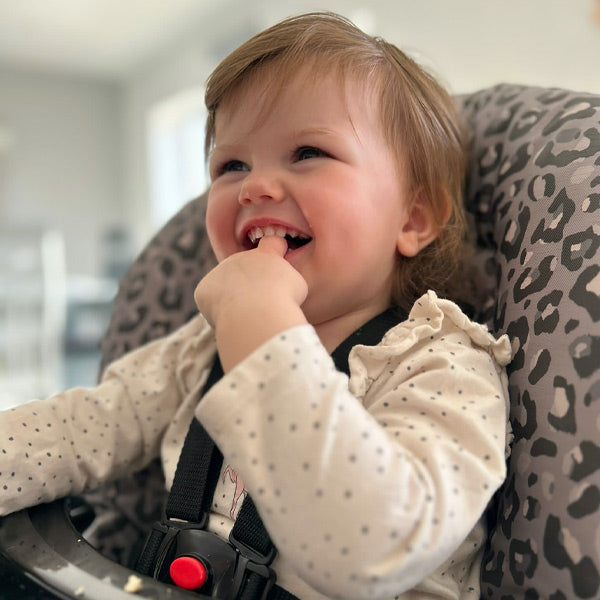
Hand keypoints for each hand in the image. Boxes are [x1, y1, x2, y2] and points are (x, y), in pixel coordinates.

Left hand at [194, 236, 307, 369]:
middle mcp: (241, 258)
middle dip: (252, 283)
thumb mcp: (299, 287)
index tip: (279, 257)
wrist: (256, 313)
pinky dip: (218, 311)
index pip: (272, 242)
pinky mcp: (204, 289)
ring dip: (235, 298)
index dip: (276, 249)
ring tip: (247, 316)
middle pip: (246, 270)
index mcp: (267, 255)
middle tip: (261, 305)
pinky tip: (231, 319)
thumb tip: (283, 284)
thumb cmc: (283, 302)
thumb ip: (289, 280)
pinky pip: (211, 301)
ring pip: (227, 287)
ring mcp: (220, 272)